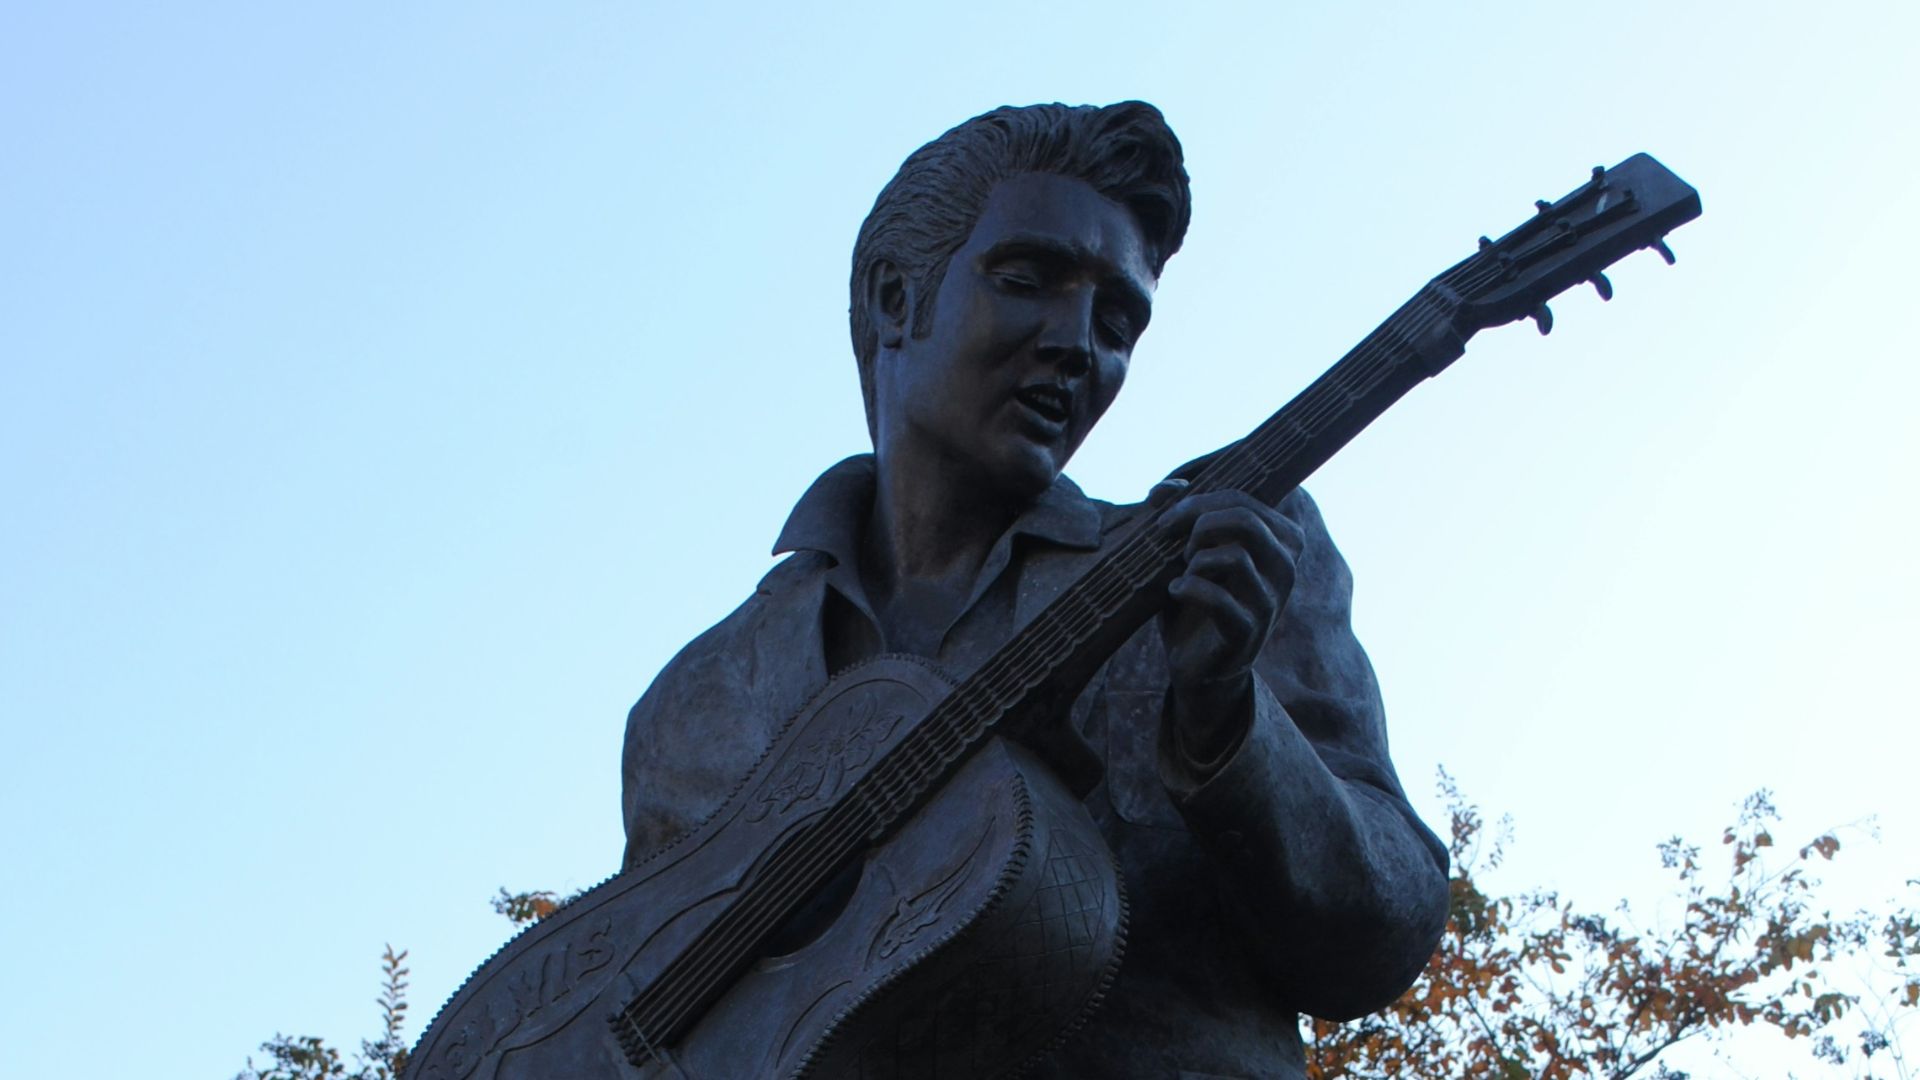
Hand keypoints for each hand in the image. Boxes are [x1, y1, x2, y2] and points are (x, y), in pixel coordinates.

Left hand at [1150, 482, 1304, 756]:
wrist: (1195, 665)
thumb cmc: (1193, 601)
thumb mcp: (1183, 554)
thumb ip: (1177, 516)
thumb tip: (1164, 486)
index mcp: (1279, 542)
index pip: (1245, 500)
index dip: (1199, 501)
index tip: (1166, 520)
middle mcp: (1284, 569)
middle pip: (1245, 520)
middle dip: (1198, 524)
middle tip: (1175, 545)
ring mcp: (1271, 603)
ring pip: (1236, 556)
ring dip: (1195, 559)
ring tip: (1183, 572)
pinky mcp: (1249, 633)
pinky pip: (1219, 599)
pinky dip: (1187, 589)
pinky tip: (1175, 592)